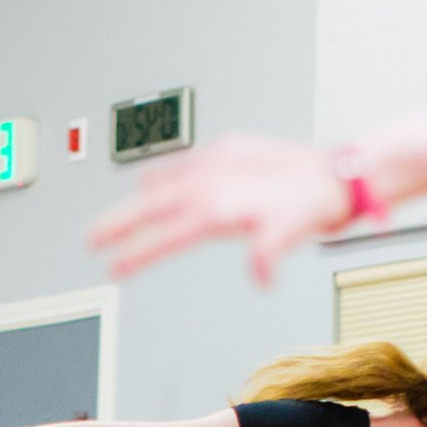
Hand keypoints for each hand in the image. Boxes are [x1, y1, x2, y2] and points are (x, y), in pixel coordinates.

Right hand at [89, 134, 348, 282]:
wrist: (336, 171)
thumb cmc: (315, 201)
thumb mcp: (293, 230)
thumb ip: (269, 254)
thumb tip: (261, 276)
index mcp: (222, 201)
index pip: (167, 233)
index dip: (137, 250)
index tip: (112, 266)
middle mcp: (213, 178)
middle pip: (152, 204)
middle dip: (117, 222)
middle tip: (90, 240)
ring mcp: (217, 162)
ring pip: (162, 182)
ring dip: (133, 201)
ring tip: (110, 218)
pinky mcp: (226, 151)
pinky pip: (181, 163)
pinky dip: (159, 174)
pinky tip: (148, 181)